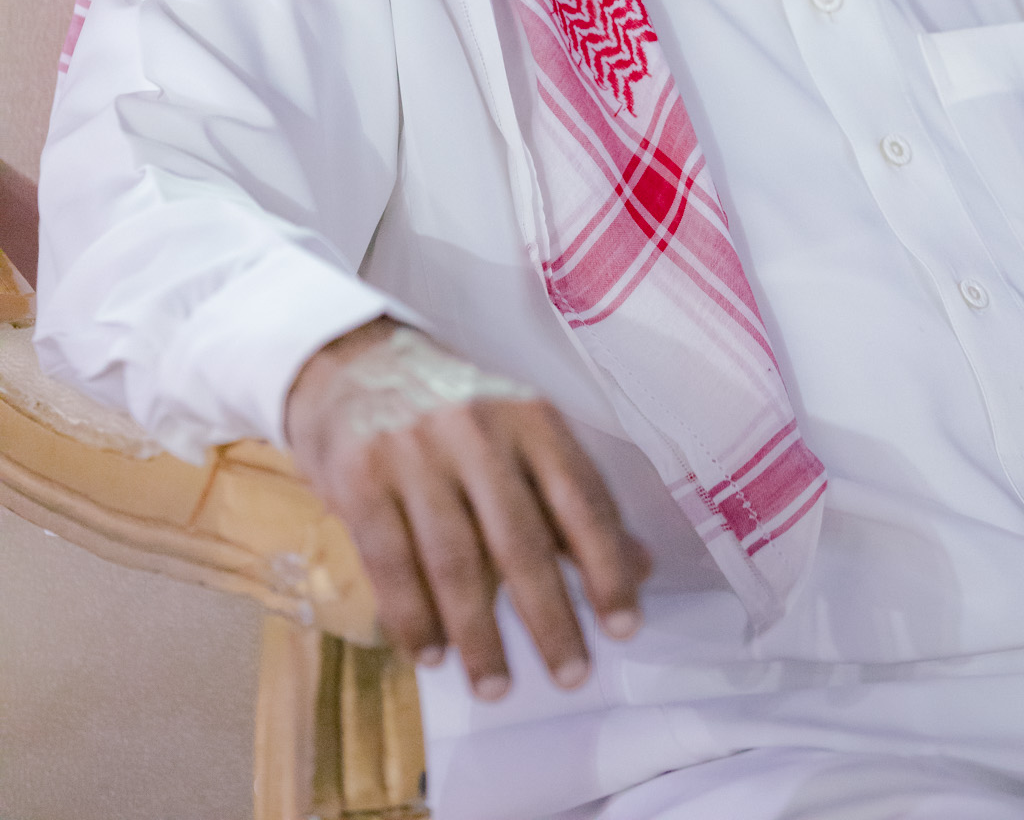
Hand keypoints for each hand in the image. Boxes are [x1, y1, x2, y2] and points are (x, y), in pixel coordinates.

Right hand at [284, 317, 651, 697]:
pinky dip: (414, 617)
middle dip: (550, 617)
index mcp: (530, 416)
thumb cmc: (455, 412)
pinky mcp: (360, 474)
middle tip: (571, 675)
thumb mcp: (522, 435)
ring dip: (479, 634)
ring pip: (456, 559)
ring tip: (496, 686)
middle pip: (521, 539)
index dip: (607, 567)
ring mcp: (415, 450)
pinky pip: (391, 561)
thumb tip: (641, 565)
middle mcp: (478, 429)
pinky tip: (431, 653)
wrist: (355, 363)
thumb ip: (573, 500)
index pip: (581, 499)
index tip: (625, 625)